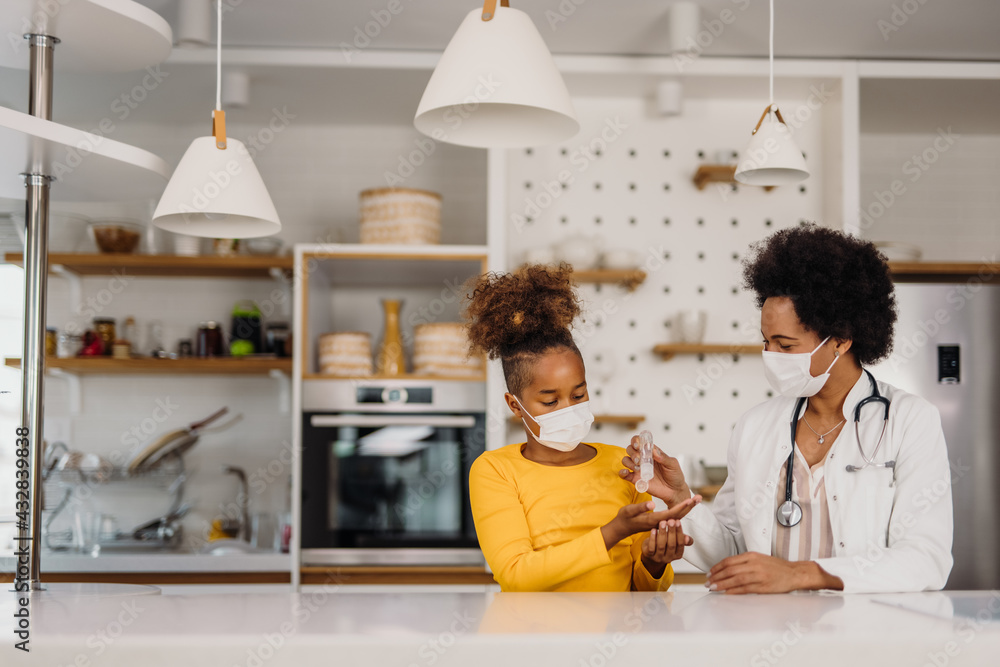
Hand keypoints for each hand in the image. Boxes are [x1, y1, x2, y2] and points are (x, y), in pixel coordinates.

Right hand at [601, 496, 700, 549]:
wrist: (622, 527)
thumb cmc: (625, 518)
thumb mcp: (629, 511)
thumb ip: (640, 508)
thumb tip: (652, 504)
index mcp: (653, 519)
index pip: (671, 514)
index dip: (681, 507)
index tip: (690, 500)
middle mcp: (659, 522)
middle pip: (678, 515)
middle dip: (689, 506)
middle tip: (699, 497)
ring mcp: (660, 522)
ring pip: (677, 516)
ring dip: (687, 508)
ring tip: (696, 499)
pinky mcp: (659, 521)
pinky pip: (673, 517)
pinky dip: (681, 510)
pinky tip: (687, 505)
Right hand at [620, 436, 692, 506]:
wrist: (674, 491)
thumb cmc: (675, 476)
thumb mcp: (673, 464)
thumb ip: (664, 458)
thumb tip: (654, 450)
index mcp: (651, 452)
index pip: (639, 442)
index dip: (636, 441)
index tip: (639, 446)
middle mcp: (643, 459)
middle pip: (630, 449)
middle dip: (633, 453)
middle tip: (639, 459)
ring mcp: (638, 469)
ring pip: (626, 460)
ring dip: (629, 462)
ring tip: (638, 468)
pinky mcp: (636, 479)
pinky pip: (625, 474)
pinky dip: (622, 472)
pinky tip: (626, 472)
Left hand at [641, 519, 692, 577]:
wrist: (651, 554)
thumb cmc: (664, 545)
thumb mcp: (674, 542)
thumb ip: (681, 539)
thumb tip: (688, 539)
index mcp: (677, 555)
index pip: (680, 544)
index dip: (679, 532)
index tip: (678, 521)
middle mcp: (669, 558)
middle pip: (671, 545)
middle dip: (672, 531)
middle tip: (671, 521)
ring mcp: (659, 558)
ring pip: (661, 546)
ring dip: (662, 533)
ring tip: (662, 523)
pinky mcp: (650, 556)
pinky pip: (651, 548)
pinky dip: (652, 538)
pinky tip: (653, 530)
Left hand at [706, 552, 842, 593]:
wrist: (794, 573)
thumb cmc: (776, 567)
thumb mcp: (759, 559)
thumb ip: (744, 562)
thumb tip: (727, 569)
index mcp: (751, 556)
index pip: (729, 561)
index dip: (717, 567)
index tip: (710, 573)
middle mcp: (753, 564)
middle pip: (729, 570)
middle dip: (716, 577)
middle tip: (708, 582)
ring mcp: (758, 575)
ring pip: (734, 579)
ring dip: (721, 584)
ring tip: (713, 588)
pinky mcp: (763, 586)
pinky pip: (744, 589)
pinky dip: (733, 591)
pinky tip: (726, 593)